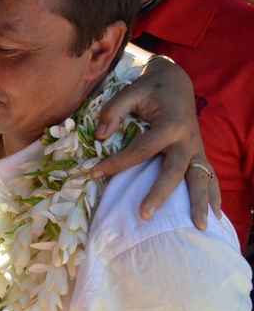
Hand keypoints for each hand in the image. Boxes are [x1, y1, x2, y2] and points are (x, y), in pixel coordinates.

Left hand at [91, 58, 219, 227]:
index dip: (117, 163)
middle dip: (159, 194)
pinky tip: (215, 216)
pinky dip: (213, 196)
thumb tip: (100, 136)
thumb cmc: (150, 89)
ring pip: (200, 178)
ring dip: (199, 202)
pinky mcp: (199, 154)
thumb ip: (113, 110)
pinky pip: (210, 177)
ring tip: (199, 227)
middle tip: (143, 214)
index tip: (94, 173)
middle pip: (173, 171)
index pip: (141, 150)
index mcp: (170, 124)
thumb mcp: (130, 91)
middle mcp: (187, 139)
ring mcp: (196, 149)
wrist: (177, 83)